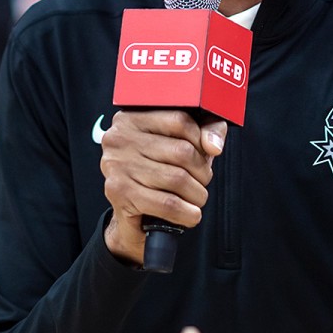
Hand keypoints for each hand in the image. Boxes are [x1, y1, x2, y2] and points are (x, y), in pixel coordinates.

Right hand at [99, 111, 226, 265]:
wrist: (124, 211)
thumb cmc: (154, 170)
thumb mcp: (177, 142)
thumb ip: (204, 130)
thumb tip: (214, 145)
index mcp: (133, 117)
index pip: (180, 120)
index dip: (201, 140)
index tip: (204, 154)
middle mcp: (120, 138)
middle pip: (182, 151)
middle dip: (202, 172)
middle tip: (202, 181)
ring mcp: (118, 165)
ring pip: (177, 179)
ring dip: (197, 194)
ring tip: (197, 198)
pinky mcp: (120, 193)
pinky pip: (167, 204)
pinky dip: (187, 213)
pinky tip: (190, 214)